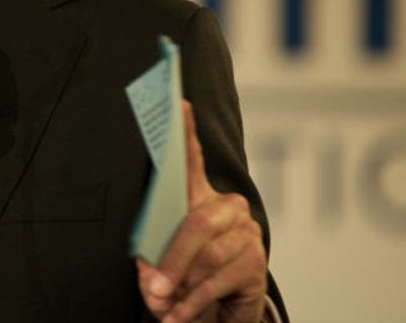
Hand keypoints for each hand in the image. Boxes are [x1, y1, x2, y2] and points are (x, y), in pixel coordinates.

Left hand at [136, 101, 267, 322]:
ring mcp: (246, 233)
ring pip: (208, 256)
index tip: (178, 103)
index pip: (191, 161)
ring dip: (181, 285)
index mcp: (199, 199)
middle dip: (172, 258)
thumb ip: (152, 264)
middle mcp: (227, 208)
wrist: (222, 311)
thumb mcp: (162, 269)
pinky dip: (195, 303)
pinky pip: (220, 281)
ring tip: (164, 306)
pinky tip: (180, 315)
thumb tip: (149, 271)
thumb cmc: (185, 278)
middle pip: (197, 223)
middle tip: (154, 288)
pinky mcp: (256, 262)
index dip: (185, 133)